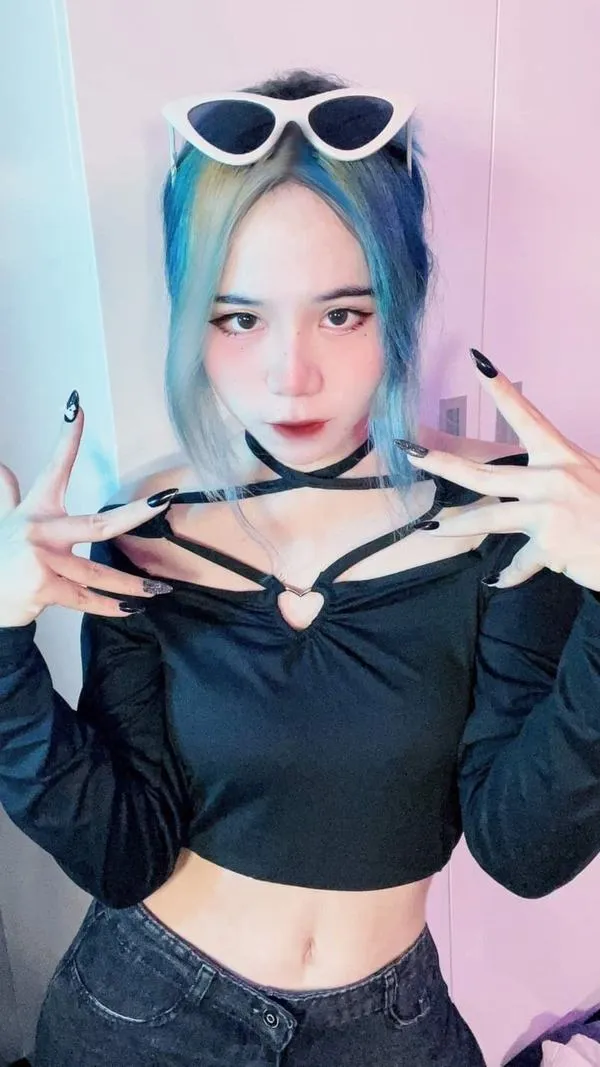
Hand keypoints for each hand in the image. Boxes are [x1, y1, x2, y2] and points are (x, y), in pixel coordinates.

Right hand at [0, 392, 176, 626]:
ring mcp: (43, 562)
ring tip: (159, 591)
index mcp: (35, 511)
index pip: (53, 468)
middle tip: (164, 501)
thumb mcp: (3, 522)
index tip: (76, 407)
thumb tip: (2, 467)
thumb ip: (6, 494)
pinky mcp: (45, 590)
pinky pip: (86, 600)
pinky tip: (133, 610)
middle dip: (136, 514)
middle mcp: (39, 533)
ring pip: (99, 574)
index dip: (65, 438)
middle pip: (99, 523)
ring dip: (132, 586)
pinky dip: (110, 607)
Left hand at [397, 350, 599, 591]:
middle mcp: (553, 479)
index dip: (502, 390)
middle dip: (443, 463)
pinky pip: (518, 563)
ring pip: (488, 518)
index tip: (479, 362)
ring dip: (456, 526)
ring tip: (431, 529)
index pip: (527, 417)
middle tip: (411, 452)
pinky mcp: (550, 546)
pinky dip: (509, 576)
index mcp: (562, 457)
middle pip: (484, 473)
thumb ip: (553, 478)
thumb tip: (522, 487)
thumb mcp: (589, 479)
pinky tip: (498, 582)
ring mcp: (549, 512)